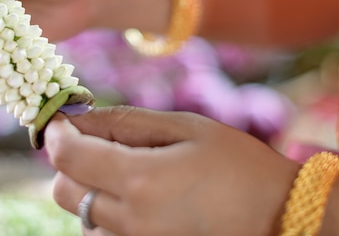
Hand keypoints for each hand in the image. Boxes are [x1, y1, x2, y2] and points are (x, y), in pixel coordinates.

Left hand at [45, 106, 299, 235]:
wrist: (282, 219)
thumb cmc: (238, 165)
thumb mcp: (187, 128)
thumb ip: (127, 122)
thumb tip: (78, 116)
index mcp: (141, 181)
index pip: (68, 157)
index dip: (56, 135)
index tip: (60, 122)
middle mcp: (131, 222)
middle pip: (64, 191)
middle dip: (71, 163)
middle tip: (99, 145)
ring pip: (81, 218)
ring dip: (90, 191)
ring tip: (131, 177)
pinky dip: (108, 218)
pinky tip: (142, 203)